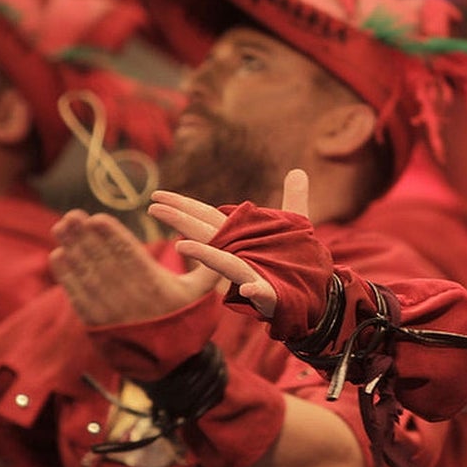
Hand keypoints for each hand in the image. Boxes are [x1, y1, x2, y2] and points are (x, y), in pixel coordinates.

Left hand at [50, 209, 219, 326]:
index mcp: (156, 286)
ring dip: (72, 249)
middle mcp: (131, 297)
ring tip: (61, 227)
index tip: (96, 218)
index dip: (112, 236)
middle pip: (103, 260)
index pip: (130, 255)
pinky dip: (66, 275)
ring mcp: (111, 310)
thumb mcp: (202, 291)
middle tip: (71, 216)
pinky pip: (77, 295)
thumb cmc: (185, 315)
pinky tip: (58, 255)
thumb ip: (208, 264)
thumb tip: (207, 236)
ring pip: (87, 274)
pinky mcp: (96, 322)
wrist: (168, 358)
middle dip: (85, 236)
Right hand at [148, 169, 311, 318]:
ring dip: (208, 256)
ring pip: (228, 264)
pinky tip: (248, 290)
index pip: (207, 217)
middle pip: (209, 235)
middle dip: (182, 221)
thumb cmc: (294, 262)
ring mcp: (252, 274)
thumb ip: (294, 199)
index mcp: (241, 236)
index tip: (157, 195)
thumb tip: (298, 171)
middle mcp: (240, 254)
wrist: (313, 295)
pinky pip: (261, 293)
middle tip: (154, 208)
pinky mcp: (269, 293)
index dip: (184, 205)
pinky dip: (253, 291)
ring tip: (183, 246)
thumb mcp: (296, 225)